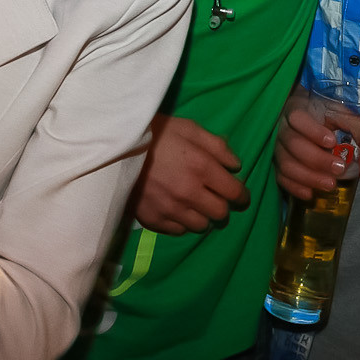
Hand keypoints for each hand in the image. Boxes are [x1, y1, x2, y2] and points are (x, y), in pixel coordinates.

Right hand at [131, 115, 246, 234]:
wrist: (117, 148)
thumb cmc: (157, 133)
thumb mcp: (190, 129)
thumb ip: (217, 147)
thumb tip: (236, 166)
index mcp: (202, 168)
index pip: (234, 193)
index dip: (242, 196)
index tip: (241, 196)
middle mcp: (190, 193)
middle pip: (220, 213)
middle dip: (223, 207)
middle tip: (217, 200)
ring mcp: (171, 209)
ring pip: (200, 225)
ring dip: (204, 217)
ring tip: (197, 207)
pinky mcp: (153, 219)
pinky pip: (178, 230)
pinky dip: (183, 223)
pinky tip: (179, 211)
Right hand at [273, 86, 359, 200]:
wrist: (302, 116)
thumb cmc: (321, 114)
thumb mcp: (337, 112)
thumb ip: (355, 124)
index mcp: (296, 109)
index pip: (298, 118)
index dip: (313, 131)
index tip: (332, 142)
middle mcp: (282, 129)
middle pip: (293, 144)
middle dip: (317, 159)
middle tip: (340, 169)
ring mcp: (278, 148)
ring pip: (286, 164)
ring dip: (308, 177)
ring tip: (331, 185)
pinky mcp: (277, 165)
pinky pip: (281, 178)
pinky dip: (295, 188)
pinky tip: (311, 194)